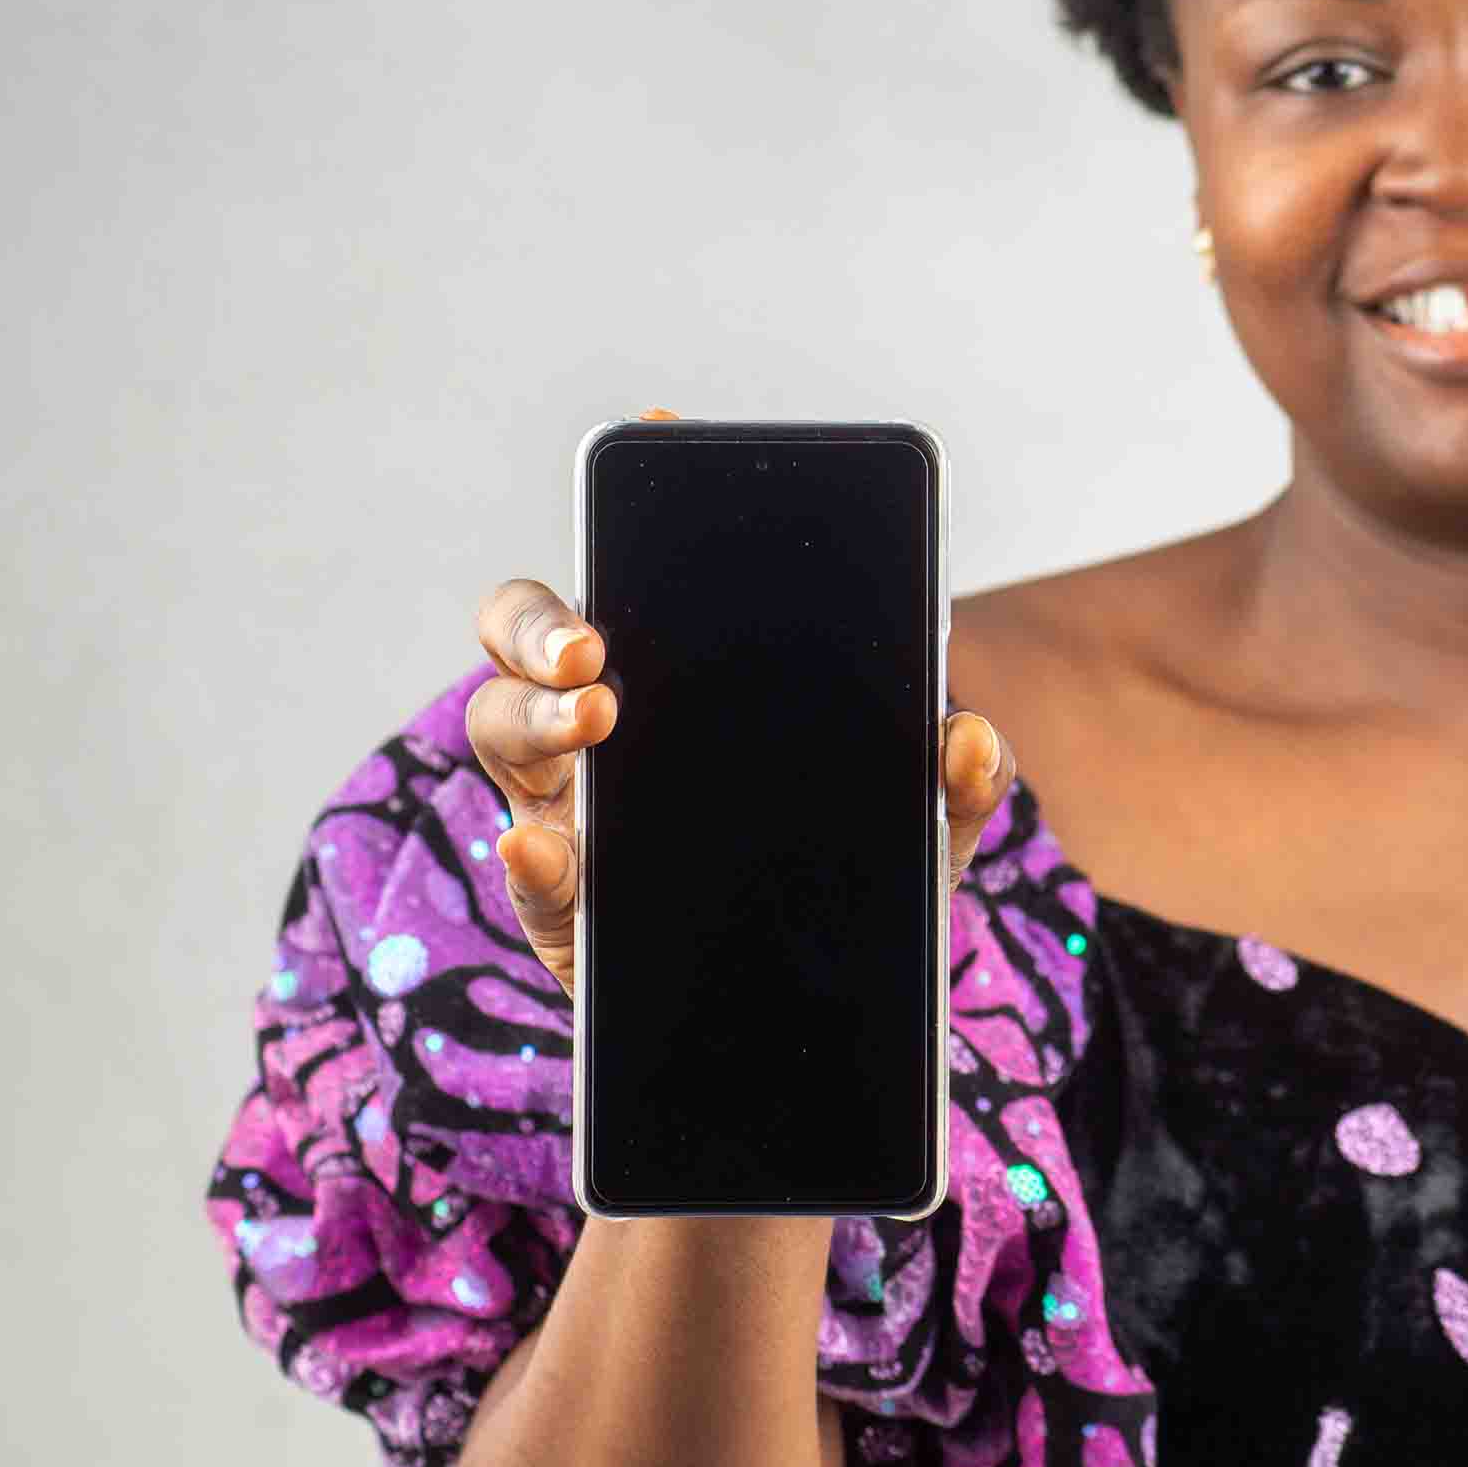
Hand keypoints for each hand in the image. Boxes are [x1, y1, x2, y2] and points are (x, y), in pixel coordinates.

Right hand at [464, 405, 1016, 996]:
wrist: (805, 1028)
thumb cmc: (845, 892)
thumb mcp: (921, 833)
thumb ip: (957, 784)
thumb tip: (967, 736)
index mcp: (678, 684)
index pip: (635, 575)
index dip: (632, 505)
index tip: (650, 438)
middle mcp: (604, 732)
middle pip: (526, 639)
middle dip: (541, 623)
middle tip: (597, 649)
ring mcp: (571, 813)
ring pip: (500, 731)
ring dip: (531, 715)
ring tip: (594, 721)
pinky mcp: (564, 910)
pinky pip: (530, 875)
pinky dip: (534, 861)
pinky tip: (552, 849)